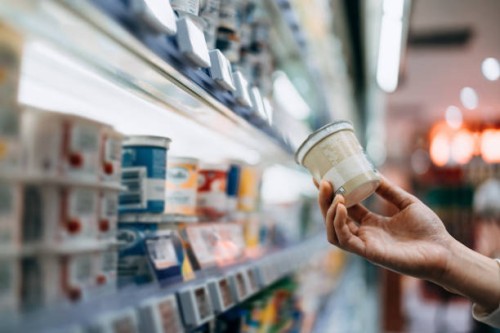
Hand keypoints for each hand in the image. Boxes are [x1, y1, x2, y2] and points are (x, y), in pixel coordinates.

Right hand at [317, 177, 453, 280]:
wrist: (444, 251)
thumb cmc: (429, 230)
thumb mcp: (406, 202)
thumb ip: (389, 190)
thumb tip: (373, 171)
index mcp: (371, 224)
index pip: (343, 208)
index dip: (331, 194)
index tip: (322, 177)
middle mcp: (364, 234)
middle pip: (333, 218)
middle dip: (324, 201)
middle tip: (322, 181)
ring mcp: (365, 244)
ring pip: (333, 231)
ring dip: (329, 212)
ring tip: (335, 194)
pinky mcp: (369, 253)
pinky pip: (345, 240)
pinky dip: (339, 223)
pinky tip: (342, 207)